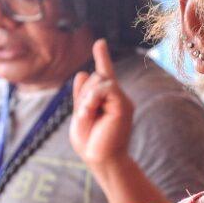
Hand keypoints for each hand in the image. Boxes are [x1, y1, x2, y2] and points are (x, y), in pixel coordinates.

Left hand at [70, 39, 135, 167]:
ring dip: (87, 97)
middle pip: (97, 77)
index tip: (100, 43)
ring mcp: (122, 101)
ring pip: (101, 80)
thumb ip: (82, 95)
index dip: (102, 57)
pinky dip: (93, 97)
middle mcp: (118, 99)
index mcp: (107, 101)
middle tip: (84, 115)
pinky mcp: (124, 105)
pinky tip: (90, 111)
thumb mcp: (80, 114)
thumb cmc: (90, 143)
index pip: (104, 74)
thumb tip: (84, 72)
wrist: (100, 159)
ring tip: (87, 115)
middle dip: (84, 92)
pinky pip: (106, 87)